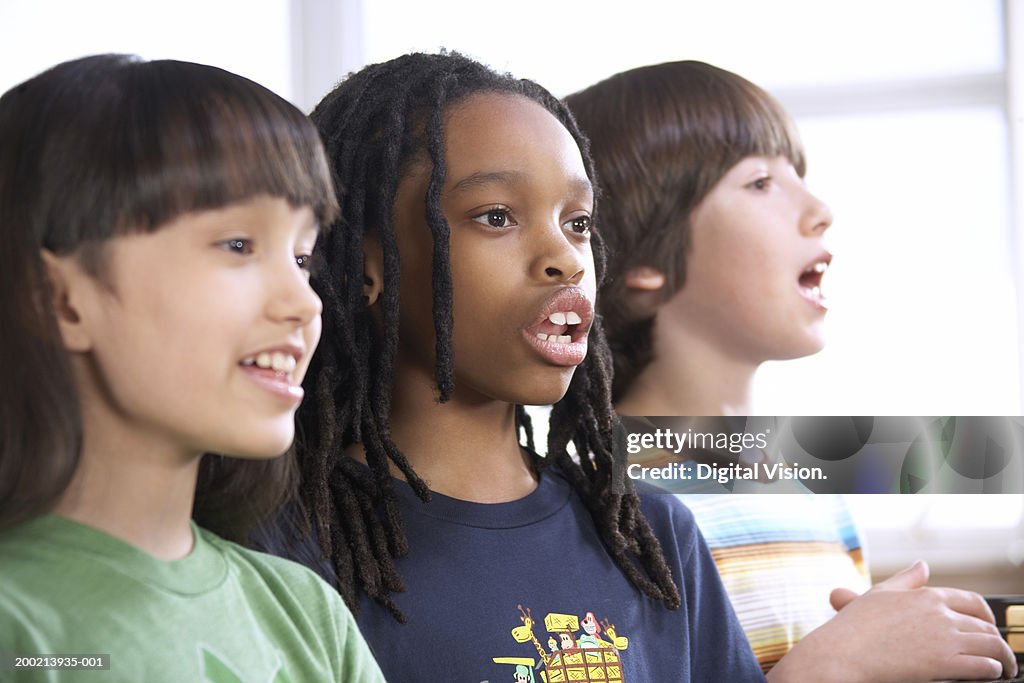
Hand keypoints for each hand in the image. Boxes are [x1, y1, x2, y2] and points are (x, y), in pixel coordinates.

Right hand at [767, 560, 1017, 682]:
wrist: (843, 653)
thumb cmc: (855, 627)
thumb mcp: (880, 594)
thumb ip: (906, 580)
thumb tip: (923, 565)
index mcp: (926, 596)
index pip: (972, 601)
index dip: (985, 616)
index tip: (987, 627)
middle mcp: (940, 614)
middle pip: (985, 625)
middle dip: (996, 640)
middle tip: (998, 652)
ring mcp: (944, 639)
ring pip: (991, 646)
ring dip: (1003, 658)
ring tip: (1003, 669)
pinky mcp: (944, 664)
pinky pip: (984, 666)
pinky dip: (992, 670)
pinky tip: (989, 674)